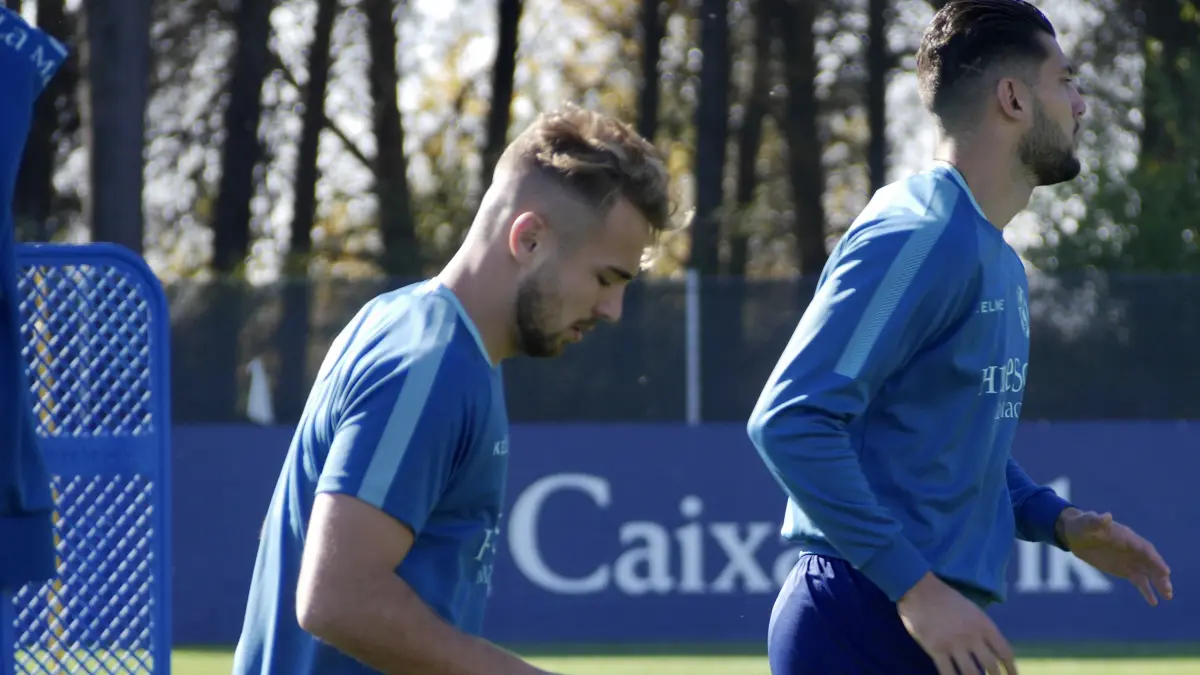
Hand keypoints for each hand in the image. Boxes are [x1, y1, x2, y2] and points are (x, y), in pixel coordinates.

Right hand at [897, 572, 1017, 674]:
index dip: (1012, 668)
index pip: (1004, 652)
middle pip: (991, 666)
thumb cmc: (945, 598)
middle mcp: (972, 636)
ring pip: (971, 673)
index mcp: (983, 624)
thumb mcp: (971, 609)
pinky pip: (948, 673)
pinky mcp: (936, 649)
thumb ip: (982, 629)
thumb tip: (991, 650)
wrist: (919, 589)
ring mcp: (954, 644)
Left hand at [1056, 508, 1172, 605]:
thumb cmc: (1082, 525)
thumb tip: (1106, 516)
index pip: (1145, 549)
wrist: (1075, 534)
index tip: (1165, 571)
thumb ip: (1096, 521)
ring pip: (1148, 573)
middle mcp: (1132, 549)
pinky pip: (1138, 581)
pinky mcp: (1124, 570)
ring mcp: (1130, 560)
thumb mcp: (1086, 522)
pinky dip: (1146, 591)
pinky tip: (1154, 602)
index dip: (1155, 560)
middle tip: (1168, 589)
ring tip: (1168, 596)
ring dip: (1159, 584)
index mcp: (1127, 537)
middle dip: (1160, 575)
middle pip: (1151, 563)